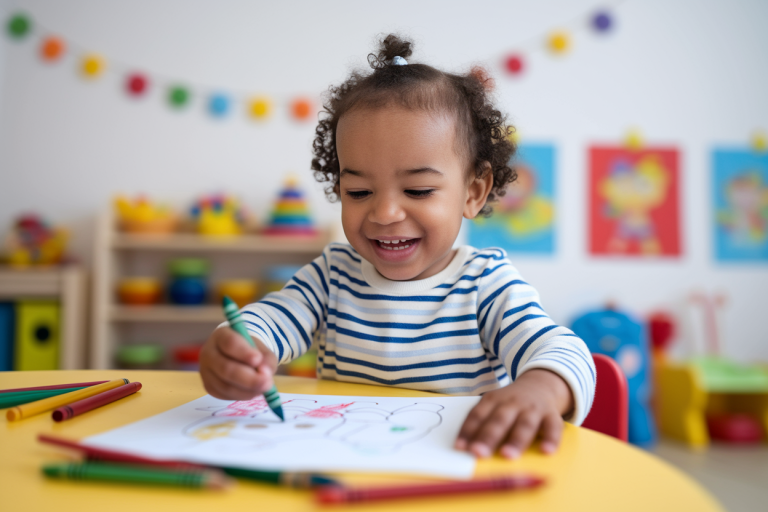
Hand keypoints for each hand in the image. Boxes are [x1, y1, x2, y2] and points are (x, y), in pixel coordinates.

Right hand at [199, 326, 277, 399]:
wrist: (237, 355)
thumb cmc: (249, 349)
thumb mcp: (261, 349)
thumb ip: (266, 359)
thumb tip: (266, 373)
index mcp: (221, 335)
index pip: (230, 343)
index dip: (244, 353)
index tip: (258, 359)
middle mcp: (209, 352)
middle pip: (225, 368)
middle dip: (249, 379)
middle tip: (267, 383)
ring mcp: (206, 371)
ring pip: (226, 386)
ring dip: (248, 390)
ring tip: (264, 387)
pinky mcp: (209, 387)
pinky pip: (225, 395)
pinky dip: (243, 395)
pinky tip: (254, 391)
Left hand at [455, 369, 573, 458]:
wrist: (540, 384)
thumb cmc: (511, 403)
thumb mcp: (494, 405)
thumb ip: (483, 423)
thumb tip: (465, 448)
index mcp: (493, 400)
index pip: (477, 415)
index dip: (468, 430)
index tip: (460, 447)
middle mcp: (512, 403)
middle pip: (498, 420)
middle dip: (487, 437)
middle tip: (478, 452)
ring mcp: (532, 408)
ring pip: (524, 424)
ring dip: (515, 440)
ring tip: (507, 455)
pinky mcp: (552, 415)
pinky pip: (553, 427)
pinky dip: (551, 439)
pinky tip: (546, 451)